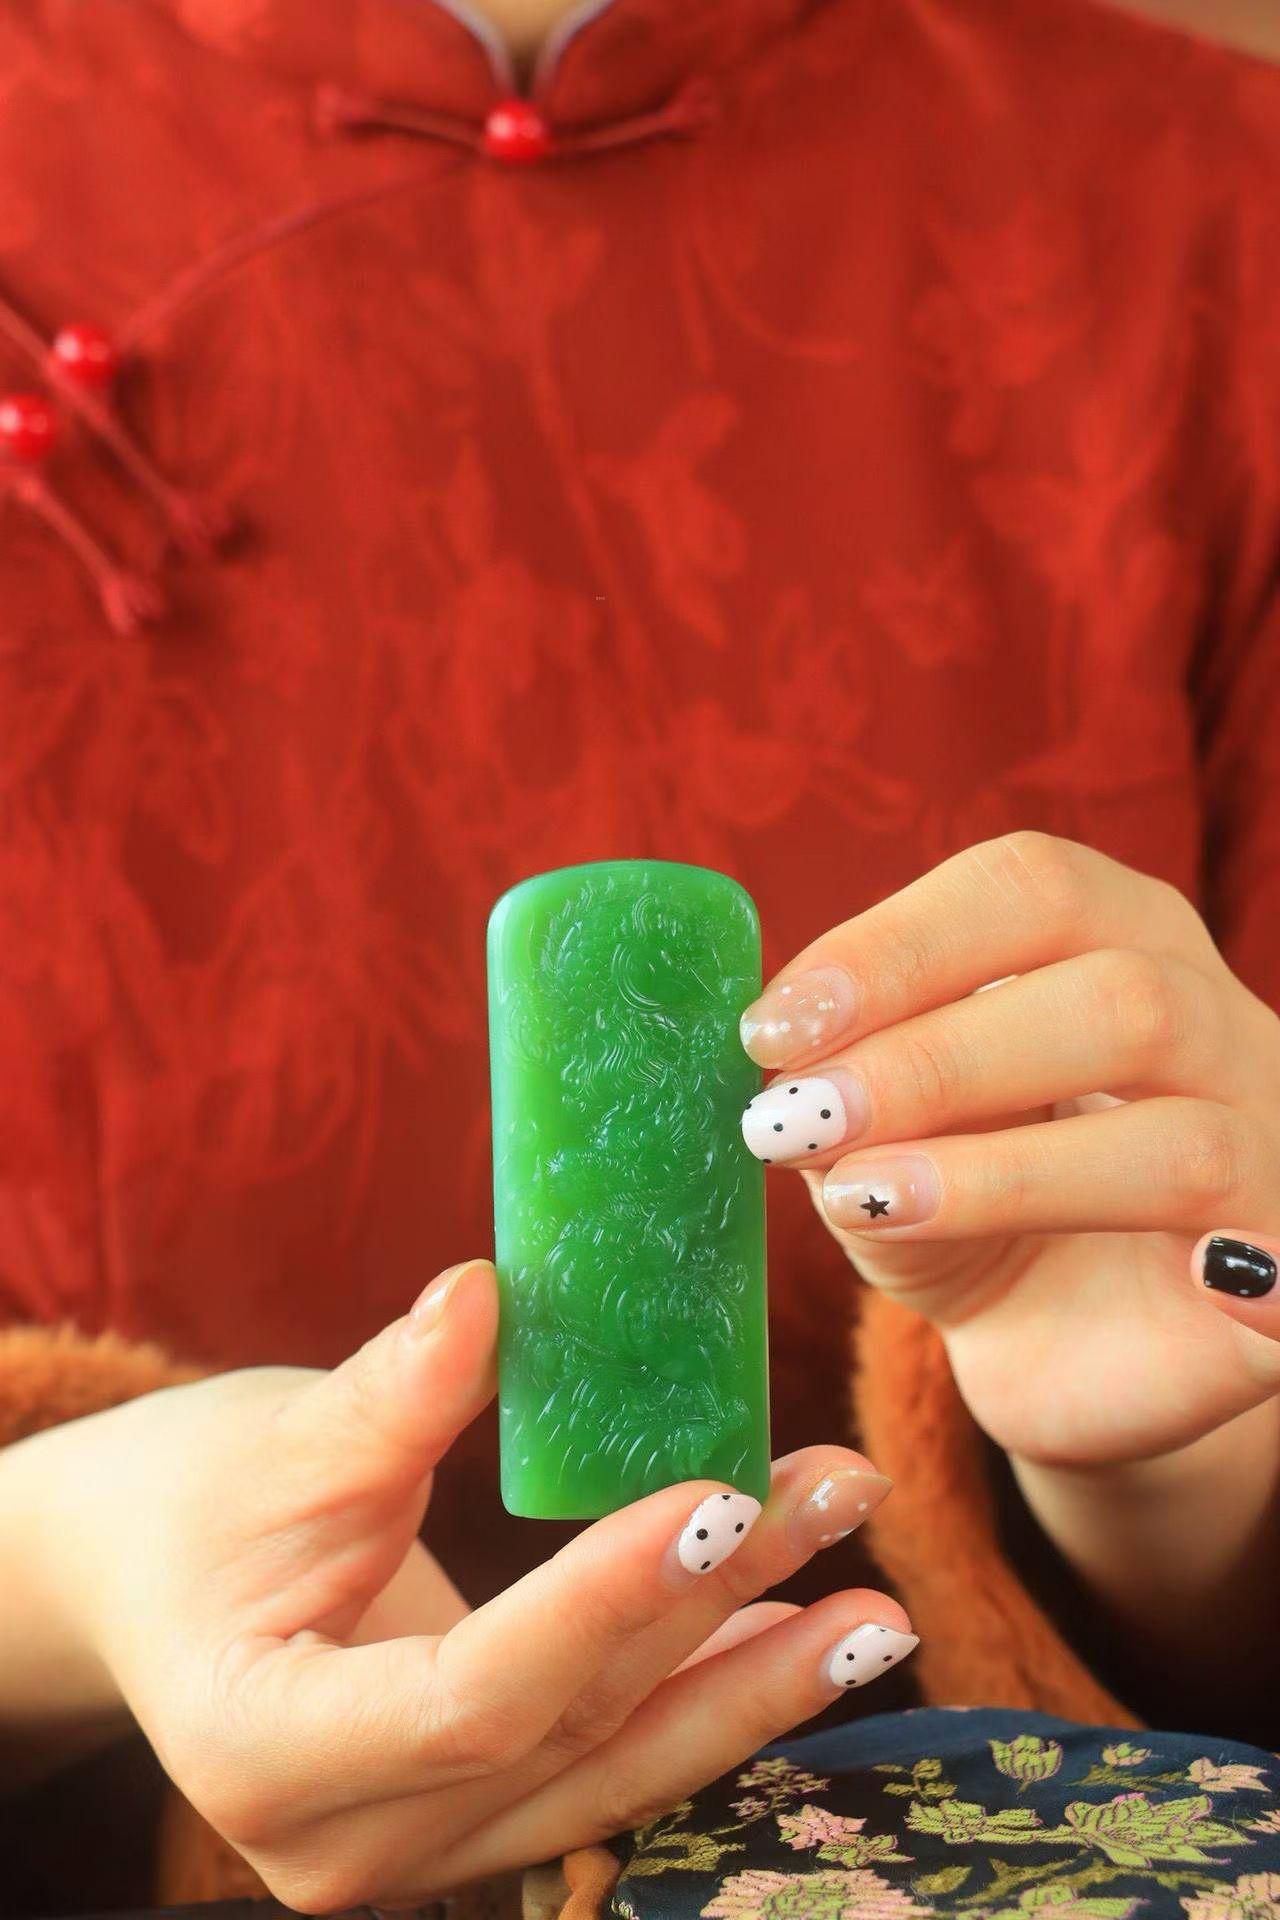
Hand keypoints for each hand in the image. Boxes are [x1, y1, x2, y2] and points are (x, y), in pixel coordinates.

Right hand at [3, 1261, 911, 1907]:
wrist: (142, 1585)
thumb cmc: (189, 1502)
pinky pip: (603, 1767)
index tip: (722, 1495)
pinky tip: (798, 1634)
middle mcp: (346, 1844)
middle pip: (576, 1740)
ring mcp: (413, 1849)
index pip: (477, 1696)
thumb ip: (390, 1393)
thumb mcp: (277, 1441)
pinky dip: (701, 1699)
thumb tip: (486, 1292)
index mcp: (269, 1746)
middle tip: (846, 1505)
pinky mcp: (466, 1819)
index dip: (607, 1603)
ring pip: (613, 1774)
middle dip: (726, 1623)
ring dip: (752, 1679)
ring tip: (875, 1597)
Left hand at [739, 831, 1279, 1467]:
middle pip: (1117, 994)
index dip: (895, 946)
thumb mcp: (889, 1150)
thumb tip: (794, 1106)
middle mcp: (1216, 1024)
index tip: (774, 1030)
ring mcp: (1272, 1149)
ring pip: (1180, 1140)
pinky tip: (1159, 1297)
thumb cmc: (976, 1215)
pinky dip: (1234, 1288)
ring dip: (1004, 1174)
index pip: (1030, 889)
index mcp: (1119, 942)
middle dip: (936, 1056)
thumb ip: (850, 1116)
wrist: (1072, 1352)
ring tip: (871, 1204)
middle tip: (803, 1118)